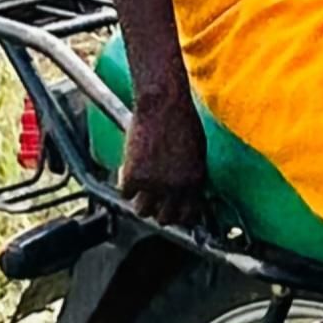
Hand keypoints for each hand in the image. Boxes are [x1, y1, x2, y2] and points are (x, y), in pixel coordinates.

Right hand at [118, 86, 209, 223]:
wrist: (162, 103)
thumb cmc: (182, 118)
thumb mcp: (198, 151)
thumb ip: (193, 174)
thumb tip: (189, 191)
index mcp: (195, 181)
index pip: (189, 215)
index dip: (180, 215)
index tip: (173, 210)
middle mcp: (176, 188)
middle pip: (164, 219)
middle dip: (159, 212)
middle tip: (153, 202)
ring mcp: (154, 184)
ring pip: (142, 211)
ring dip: (140, 202)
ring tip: (140, 190)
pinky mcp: (133, 176)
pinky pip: (125, 194)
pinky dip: (125, 186)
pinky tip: (128, 173)